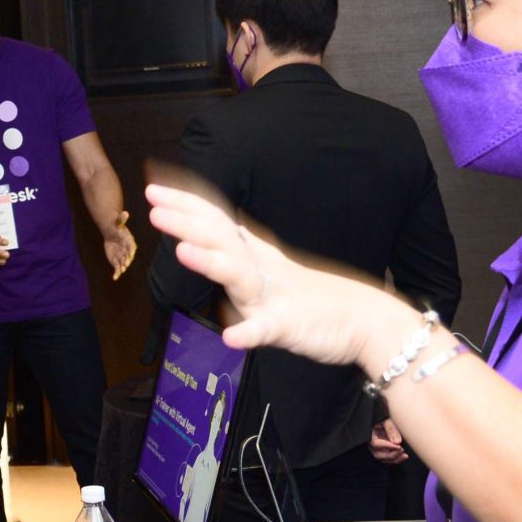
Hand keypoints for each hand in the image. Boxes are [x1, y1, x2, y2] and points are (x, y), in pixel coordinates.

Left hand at [102, 214, 136, 279]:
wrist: (112, 234)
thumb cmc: (116, 227)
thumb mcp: (117, 222)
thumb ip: (121, 219)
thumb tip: (125, 213)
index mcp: (130, 241)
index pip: (132, 247)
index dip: (131, 251)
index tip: (130, 254)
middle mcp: (128, 250)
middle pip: (128, 256)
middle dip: (127, 261)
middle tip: (125, 265)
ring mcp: (123, 256)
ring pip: (123, 263)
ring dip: (122, 267)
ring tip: (120, 271)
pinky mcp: (117, 260)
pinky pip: (118, 267)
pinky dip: (116, 273)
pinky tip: (114, 278)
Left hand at [144, 184, 413, 369]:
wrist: (369, 321)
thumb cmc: (319, 302)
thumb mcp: (270, 277)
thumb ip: (236, 263)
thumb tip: (202, 246)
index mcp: (257, 256)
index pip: (217, 222)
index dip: (187, 203)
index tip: (155, 185)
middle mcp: (263, 269)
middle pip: (221, 237)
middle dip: (187, 219)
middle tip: (153, 201)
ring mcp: (276, 297)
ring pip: (240, 275)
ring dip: (211, 261)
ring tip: (181, 249)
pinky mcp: (290, 327)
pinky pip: (268, 330)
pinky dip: (249, 332)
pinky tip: (231, 336)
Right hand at [369, 417, 406, 464]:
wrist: (385, 421)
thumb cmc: (384, 418)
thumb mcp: (387, 420)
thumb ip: (391, 429)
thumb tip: (397, 442)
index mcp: (370, 435)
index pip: (375, 443)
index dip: (386, 446)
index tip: (398, 446)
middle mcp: (371, 444)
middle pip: (377, 454)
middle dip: (390, 455)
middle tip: (401, 450)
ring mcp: (377, 449)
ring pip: (383, 459)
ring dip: (394, 459)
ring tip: (404, 455)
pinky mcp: (383, 452)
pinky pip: (387, 459)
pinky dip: (395, 459)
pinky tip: (403, 456)